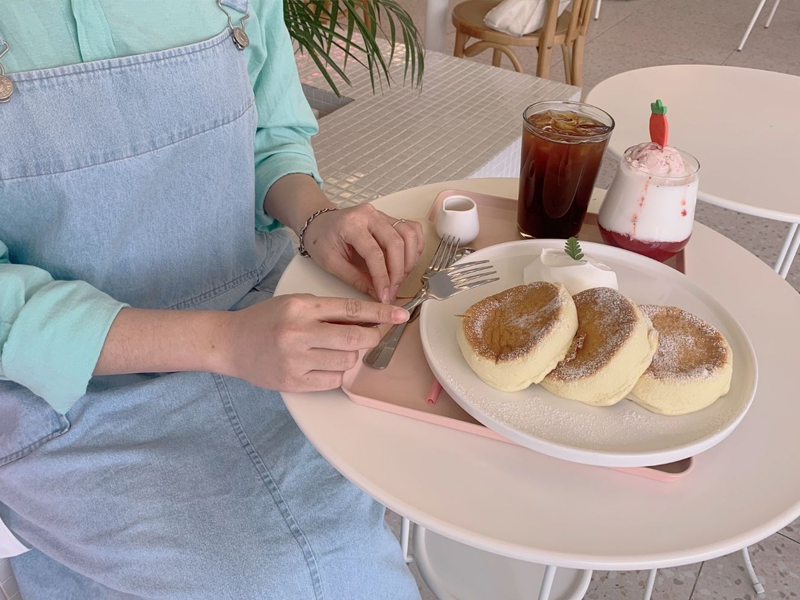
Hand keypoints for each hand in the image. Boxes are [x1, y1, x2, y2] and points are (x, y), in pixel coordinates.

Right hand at [219, 294, 408, 391]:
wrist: (231, 343)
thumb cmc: (266, 320)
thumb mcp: (295, 303)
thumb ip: (328, 310)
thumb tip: (368, 318)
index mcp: (301, 307)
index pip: (351, 309)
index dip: (381, 313)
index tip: (400, 315)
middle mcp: (298, 333)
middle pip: (355, 338)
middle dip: (373, 337)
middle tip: (374, 335)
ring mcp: (295, 360)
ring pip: (347, 361)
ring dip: (351, 355)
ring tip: (335, 349)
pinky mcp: (293, 382)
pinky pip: (333, 381)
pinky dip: (337, 373)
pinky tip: (324, 364)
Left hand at [303, 204, 423, 302]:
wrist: (319, 223)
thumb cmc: (321, 240)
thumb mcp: (332, 263)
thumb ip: (356, 279)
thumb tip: (378, 294)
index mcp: (351, 224)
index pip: (374, 253)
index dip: (383, 277)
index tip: (385, 296)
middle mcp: (369, 215)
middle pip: (396, 243)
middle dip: (398, 272)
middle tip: (393, 290)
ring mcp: (382, 214)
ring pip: (409, 234)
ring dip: (410, 260)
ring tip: (400, 278)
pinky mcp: (389, 218)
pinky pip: (412, 230)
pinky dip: (415, 247)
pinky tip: (408, 262)